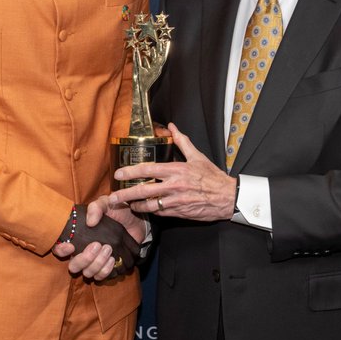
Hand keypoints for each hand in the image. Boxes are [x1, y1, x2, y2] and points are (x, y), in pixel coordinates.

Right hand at [52, 200, 140, 278]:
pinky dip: (107, 270)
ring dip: (97, 264)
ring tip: (109, 249)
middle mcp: (83, 252)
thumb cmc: (117, 211)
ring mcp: (95, 262)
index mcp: (78, 237)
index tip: (71, 246)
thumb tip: (90, 223)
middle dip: (84, 259)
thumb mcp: (106, 203)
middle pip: (74, 267)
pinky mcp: (108, 268)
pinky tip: (113, 259)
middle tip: (97, 245)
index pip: (59, 249)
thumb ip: (96, 208)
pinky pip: (102, 277)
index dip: (61, 250)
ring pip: (88, 273)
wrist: (136, 220)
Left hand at [110, 122, 235, 221]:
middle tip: (112, 197)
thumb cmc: (212, 177)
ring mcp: (176, 201)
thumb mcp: (197, 156)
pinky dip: (151, 211)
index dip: (130, 172)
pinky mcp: (179, 212)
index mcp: (176, 170)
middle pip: (143, 191)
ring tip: (127, 204)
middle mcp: (174, 186)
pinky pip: (161, 213)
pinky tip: (145, 209)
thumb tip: (171, 126)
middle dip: (125, 194)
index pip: (148, 170)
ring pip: (150, 205)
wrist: (228, 197)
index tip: (118, 174)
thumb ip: (182, 141)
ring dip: (136, 205)